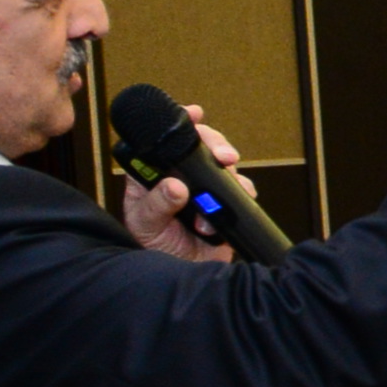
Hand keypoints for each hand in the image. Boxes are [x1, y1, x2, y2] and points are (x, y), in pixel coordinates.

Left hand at [116, 101, 247, 261]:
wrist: (182, 273)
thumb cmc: (155, 247)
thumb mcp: (146, 225)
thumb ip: (157, 205)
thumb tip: (175, 186)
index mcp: (154, 173)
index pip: (165, 140)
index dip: (181, 121)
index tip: (193, 113)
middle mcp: (181, 175)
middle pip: (201, 145)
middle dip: (215, 143)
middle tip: (223, 155)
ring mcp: (205, 188)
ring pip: (223, 165)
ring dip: (228, 174)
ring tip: (217, 196)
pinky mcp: (225, 203)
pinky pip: (240, 189)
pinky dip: (239, 194)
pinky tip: (225, 209)